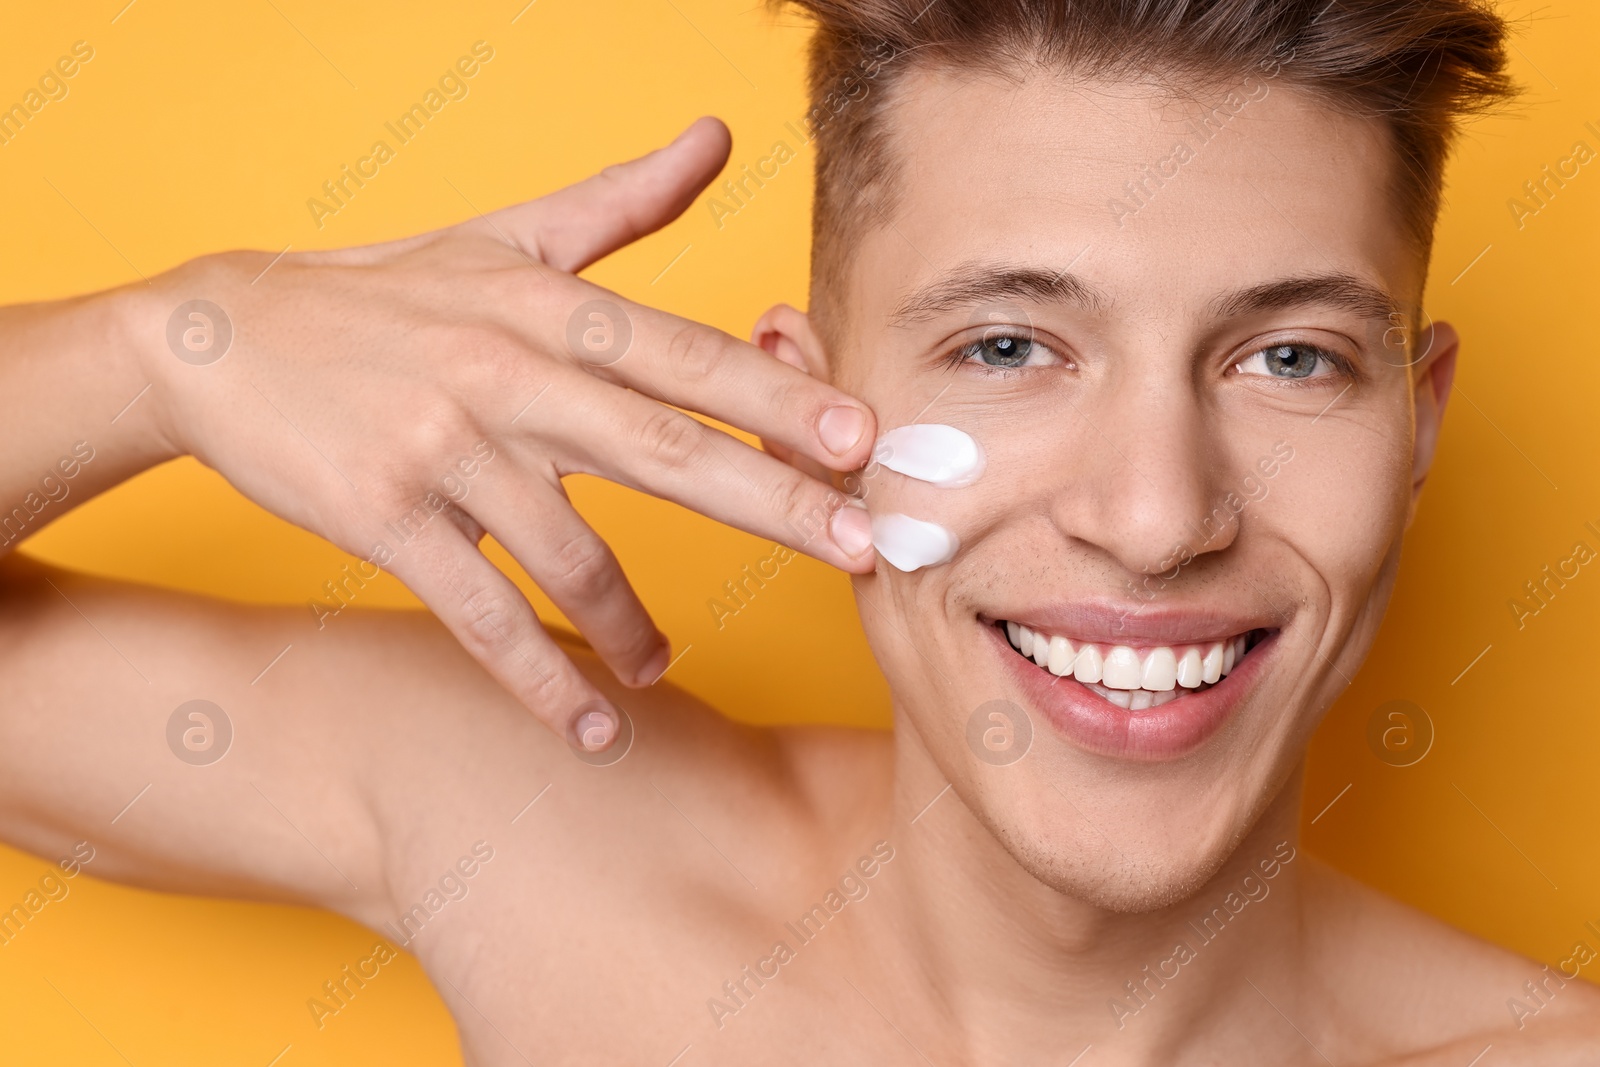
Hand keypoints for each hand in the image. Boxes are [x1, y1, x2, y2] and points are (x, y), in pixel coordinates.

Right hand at [131, 117, 876, 749]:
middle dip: (774, 501)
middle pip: (662, 445)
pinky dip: (539, 677)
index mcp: (546, 305)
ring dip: (635, 625)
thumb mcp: (502, 234)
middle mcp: (507, 371)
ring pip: (571, 554)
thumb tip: (716, 135)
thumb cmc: (384, 292)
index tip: (861, 439)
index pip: (683, 355)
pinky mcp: (384, 515)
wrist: (219, 340)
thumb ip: (621, 198)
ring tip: (665, 669)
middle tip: (863, 549)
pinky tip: (587, 728)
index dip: (778, 398)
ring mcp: (444, 447)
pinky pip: (480, 614)